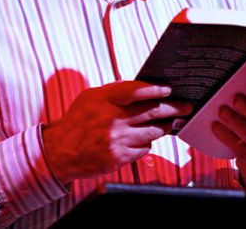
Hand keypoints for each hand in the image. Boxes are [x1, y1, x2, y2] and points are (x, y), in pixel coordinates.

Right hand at [42, 81, 191, 184]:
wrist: (59, 152)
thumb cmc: (77, 121)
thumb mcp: (91, 98)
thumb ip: (115, 92)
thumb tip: (145, 89)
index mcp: (103, 100)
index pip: (136, 91)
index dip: (156, 89)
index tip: (169, 89)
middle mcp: (111, 119)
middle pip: (152, 111)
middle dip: (173, 108)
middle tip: (186, 107)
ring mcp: (116, 140)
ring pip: (152, 132)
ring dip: (164, 127)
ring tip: (170, 123)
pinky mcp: (119, 158)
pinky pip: (144, 149)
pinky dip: (146, 143)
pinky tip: (144, 139)